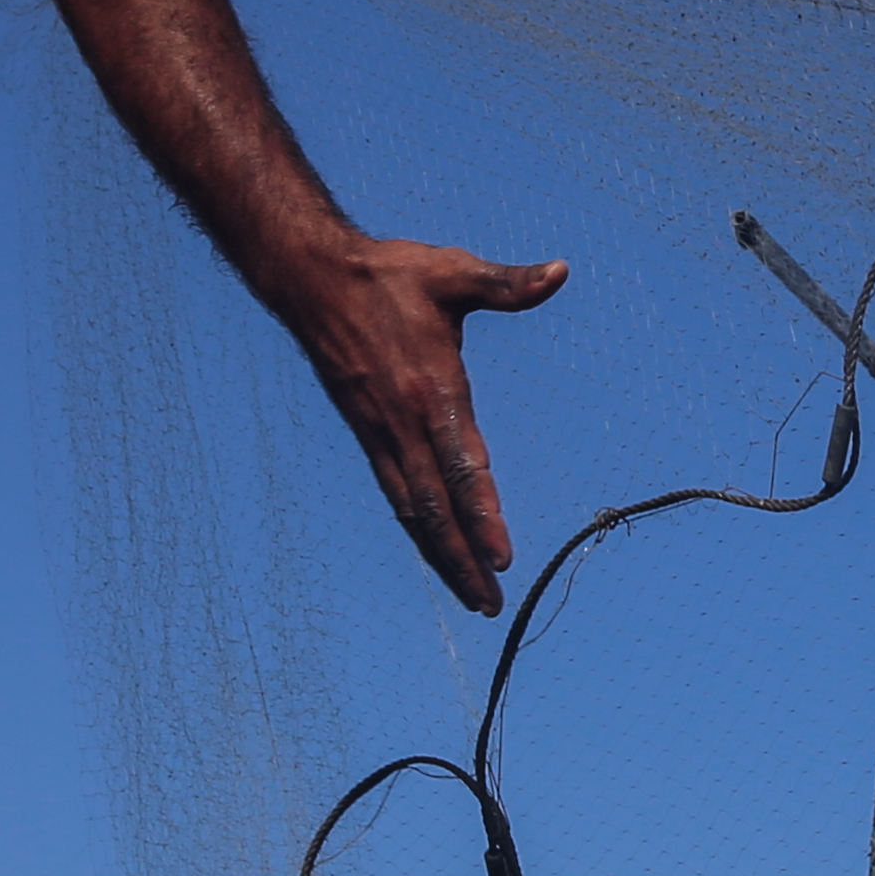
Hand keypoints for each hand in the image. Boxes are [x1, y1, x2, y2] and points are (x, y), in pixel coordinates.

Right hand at [276, 236, 569, 612]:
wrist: (313, 279)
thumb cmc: (391, 273)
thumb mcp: (453, 271)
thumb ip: (507, 284)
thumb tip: (561, 272)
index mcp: (432, 389)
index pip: (462, 466)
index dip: (482, 515)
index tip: (502, 559)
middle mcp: (404, 422)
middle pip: (436, 506)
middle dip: (463, 559)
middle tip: (491, 603)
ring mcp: (382, 433)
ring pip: (413, 509)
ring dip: (441, 556)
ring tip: (470, 596)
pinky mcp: (367, 434)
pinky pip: (395, 492)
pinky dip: (416, 528)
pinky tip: (433, 551)